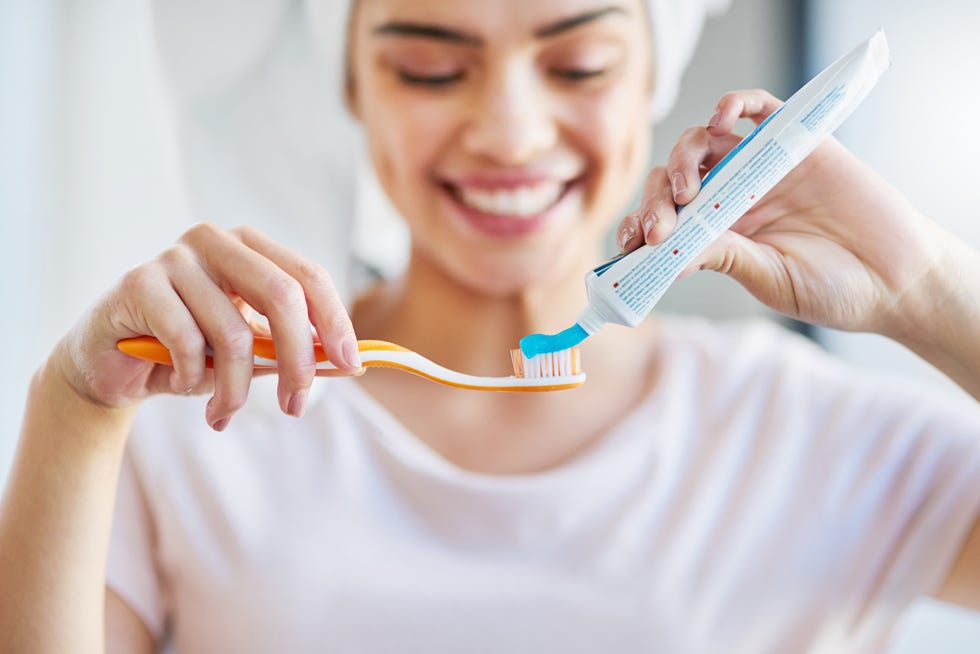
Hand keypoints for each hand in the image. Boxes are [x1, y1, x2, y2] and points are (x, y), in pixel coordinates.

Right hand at [57, 223, 360, 429]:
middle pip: (282, 296)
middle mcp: (217, 241)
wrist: (110, 364)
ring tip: (224, 413)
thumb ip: (291, 349)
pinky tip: (180, 384)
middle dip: (297, 359)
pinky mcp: (139, 282)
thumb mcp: (248, 351)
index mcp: (251, 248)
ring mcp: (176, 257)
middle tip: (295, 406)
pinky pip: (187, 342)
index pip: (309, 276)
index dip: (335, 321)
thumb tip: (348, 363)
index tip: (351, 366)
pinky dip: (191, 378)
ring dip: (235, 389)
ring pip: (234, 332)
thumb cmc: (188, 353)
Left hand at [618, 89, 946, 337]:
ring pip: (704, 141)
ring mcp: (761, 167)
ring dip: (684, 158)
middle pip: (676, 178)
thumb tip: (666, 251)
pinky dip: (734, 105)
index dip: (641, 224)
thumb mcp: (766, 277)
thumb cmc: (831, 288)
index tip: (631, 243)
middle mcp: (733, 196)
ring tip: (688, 190)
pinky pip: (756, 109)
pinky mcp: (794, 142)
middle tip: (660, 225)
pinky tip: (722, 119)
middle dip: (657, 198)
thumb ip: (722, 255)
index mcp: (719, 232)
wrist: (895, 279)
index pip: (666, 217)